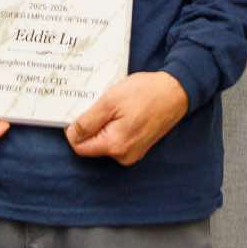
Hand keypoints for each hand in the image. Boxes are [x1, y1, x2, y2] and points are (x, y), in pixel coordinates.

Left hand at [64, 71, 188, 166]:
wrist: (175, 91)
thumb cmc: (145, 93)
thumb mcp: (110, 102)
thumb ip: (87, 121)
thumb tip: (71, 134)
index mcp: (115, 146)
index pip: (79, 147)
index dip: (74, 129)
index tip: (81, 110)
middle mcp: (123, 156)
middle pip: (92, 145)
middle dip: (91, 125)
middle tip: (101, 103)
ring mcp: (133, 153)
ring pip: (104, 141)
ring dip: (104, 124)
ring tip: (116, 105)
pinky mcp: (138, 146)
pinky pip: (117, 139)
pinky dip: (114, 126)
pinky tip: (123, 110)